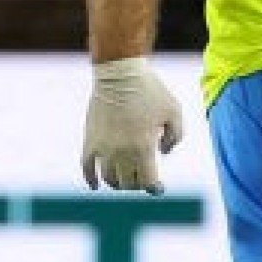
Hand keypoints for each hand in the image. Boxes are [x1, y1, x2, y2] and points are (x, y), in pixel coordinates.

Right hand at [81, 58, 183, 194]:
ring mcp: (103, 147)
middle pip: (128, 183)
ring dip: (118, 183)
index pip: (147, 182)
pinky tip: (95, 185)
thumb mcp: (174, 111)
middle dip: (137, 183)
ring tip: (123, 177)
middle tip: (141, 176)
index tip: (157, 187)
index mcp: (144, 147)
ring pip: (109, 179)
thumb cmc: (150, 90)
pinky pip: (86, 168)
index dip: (153, 188)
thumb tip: (162, 153)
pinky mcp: (90, 140)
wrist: (119, 73)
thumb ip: (175, 137)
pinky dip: (91, 180)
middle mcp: (122, 151)